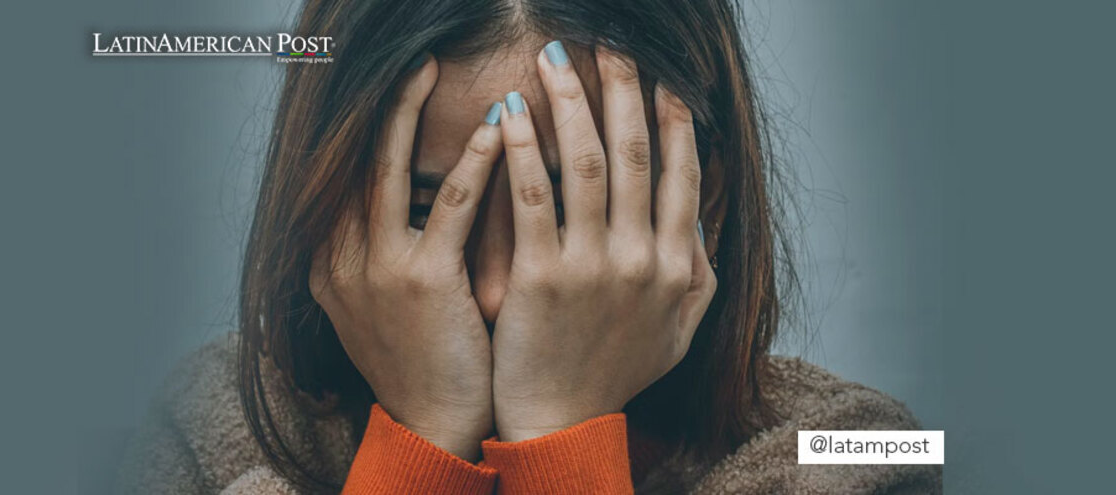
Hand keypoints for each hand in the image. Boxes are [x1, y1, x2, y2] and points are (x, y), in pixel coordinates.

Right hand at [307, 55, 502, 460]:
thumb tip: (412, 198)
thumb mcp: (382, 303)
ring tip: (434, 69)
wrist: (432, 424)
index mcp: (328, 262)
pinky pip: (450, 205)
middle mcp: (339, 258)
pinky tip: (497, 129)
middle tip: (414, 61)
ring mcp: (375, 268)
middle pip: (355, 160)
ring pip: (388, 169)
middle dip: (384, 105)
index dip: (366, 128)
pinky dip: (474, 161)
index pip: (342, 177)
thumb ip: (381, 250)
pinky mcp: (421, 281)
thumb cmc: (422, 360)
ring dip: (410, 112)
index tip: (393, 90)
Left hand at [491, 43, 717, 441]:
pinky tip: (510, 111)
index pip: (680, 176)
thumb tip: (701, 221)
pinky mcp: (542, 276)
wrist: (562, 423)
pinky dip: (522, 148)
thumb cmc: (615, 374)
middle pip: (634, 154)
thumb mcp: (678, 331)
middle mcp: (642, 258)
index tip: (663, 81)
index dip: (673, 122)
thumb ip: (697, 275)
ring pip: (586, 162)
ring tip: (556, 59)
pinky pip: (532, 197)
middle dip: (623, 91)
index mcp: (676, 266)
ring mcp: (593, 266)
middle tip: (610, 46)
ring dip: (572, 102)